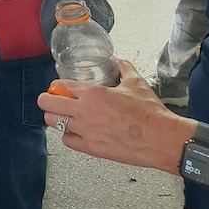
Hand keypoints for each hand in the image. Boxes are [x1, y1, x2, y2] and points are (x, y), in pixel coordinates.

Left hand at [37, 58, 193, 173]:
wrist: (162, 139)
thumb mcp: (136, 82)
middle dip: (47, 100)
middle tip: (54, 101)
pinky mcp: (91, 148)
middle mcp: (84, 111)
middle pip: (47, 104)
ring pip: (54, 123)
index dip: (57, 86)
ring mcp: (86, 131)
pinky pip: (67, 141)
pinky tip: (77, 132)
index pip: (59, 86)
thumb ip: (123, 67)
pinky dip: (69, 136)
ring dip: (56, 118)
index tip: (59, 88)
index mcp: (92, 93)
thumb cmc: (150, 113)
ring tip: (65, 116)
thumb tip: (118, 60)